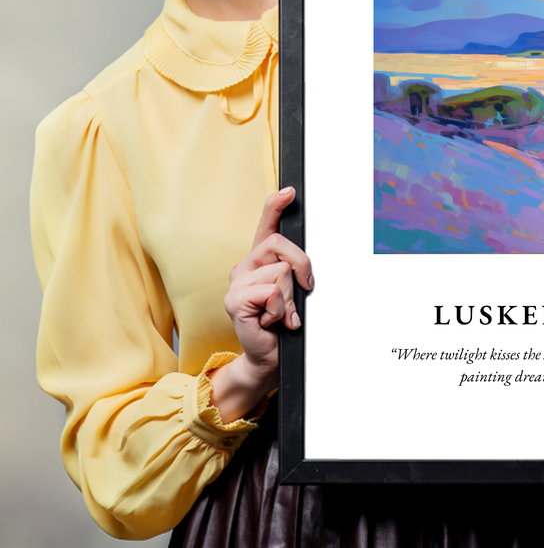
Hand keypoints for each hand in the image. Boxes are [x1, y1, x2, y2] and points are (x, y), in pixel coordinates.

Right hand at [209, 187, 313, 421]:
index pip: (266, 225)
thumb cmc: (283, 324)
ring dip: (290, 298)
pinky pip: (271, 292)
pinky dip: (280, 310)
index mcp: (260, 260)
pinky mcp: (234, 300)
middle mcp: (245, 266)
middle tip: (303, 291)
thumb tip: (305, 264)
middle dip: (302, 267)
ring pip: (281, 272)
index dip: (276, 205)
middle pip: (281, 245)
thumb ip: (295, 271)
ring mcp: (236, 282)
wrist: (269, 356)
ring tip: (281, 314)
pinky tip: (271, 321)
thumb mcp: (294, 292)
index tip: (290, 192)